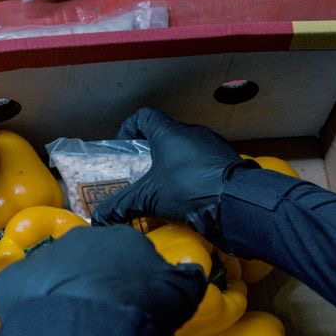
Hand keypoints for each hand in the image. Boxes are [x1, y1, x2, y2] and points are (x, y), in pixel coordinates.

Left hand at [0, 226, 206, 335]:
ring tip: (69, 332)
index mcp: (121, 239)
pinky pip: (20, 295)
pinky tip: (40, 334)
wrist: (86, 322)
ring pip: (52, 277)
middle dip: (93, 287)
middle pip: (87, 263)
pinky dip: (28, 311)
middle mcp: (79, 239)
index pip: (128, 256)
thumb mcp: (182, 295)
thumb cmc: (139, 306)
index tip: (134, 309)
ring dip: (59, 298)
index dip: (131, 284)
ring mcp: (42, 257)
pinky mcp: (11, 280)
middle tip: (101, 323)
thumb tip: (191, 272)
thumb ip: (188, 280)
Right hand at [91, 108, 256, 244]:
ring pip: (185, 151)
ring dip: (172, 167)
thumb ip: (122, 205)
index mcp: (170, 132)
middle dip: (150, 154)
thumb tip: (98, 219)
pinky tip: (187, 198)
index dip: (129, 128)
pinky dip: (191, 177)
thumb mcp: (149, 198)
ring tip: (162, 190)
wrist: (236, 202)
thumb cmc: (190, 189)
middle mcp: (192, 133)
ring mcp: (212, 146)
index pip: (144, 116)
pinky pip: (203, 165)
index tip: (124, 146)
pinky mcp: (226, 162)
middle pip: (164, 135)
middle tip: (139, 174)